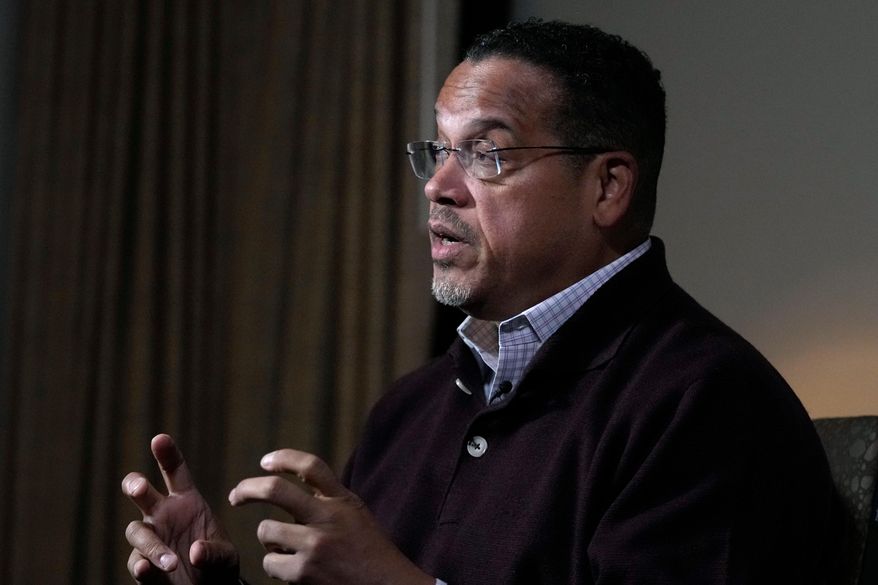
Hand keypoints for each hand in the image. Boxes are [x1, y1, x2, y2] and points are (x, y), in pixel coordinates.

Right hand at [122, 434, 238, 583]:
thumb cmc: (218, 564)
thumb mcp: (227, 556)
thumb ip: (215, 551)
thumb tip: (194, 551)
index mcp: (187, 501)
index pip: (175, 472)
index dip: (167, 454)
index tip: (159, 439)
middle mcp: (163, 515)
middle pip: (141, 493)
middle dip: (136, 486)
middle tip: (139, 487)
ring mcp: (151, 538)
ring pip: (136, 531)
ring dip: (151, 545)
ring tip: (172, 562)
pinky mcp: (143, 565)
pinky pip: (136, 562)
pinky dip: (142, 565)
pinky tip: (147, 569)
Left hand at [229, 449, 433, 584]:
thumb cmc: (369, 552)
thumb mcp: (355, 515)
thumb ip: (328, 500)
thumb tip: (288, 489)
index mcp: (342, 500)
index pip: (310, 466)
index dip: (283, 458)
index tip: (265, 462)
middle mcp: (328, 517)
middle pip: (276, 490)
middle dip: (248, 490)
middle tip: (236, 496)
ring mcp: (315, 545)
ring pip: (267, 531)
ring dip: (269, 542)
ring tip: (285, 550)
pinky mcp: (304, 572)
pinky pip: (270, 564)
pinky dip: (276, 568)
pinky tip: (294, 572)